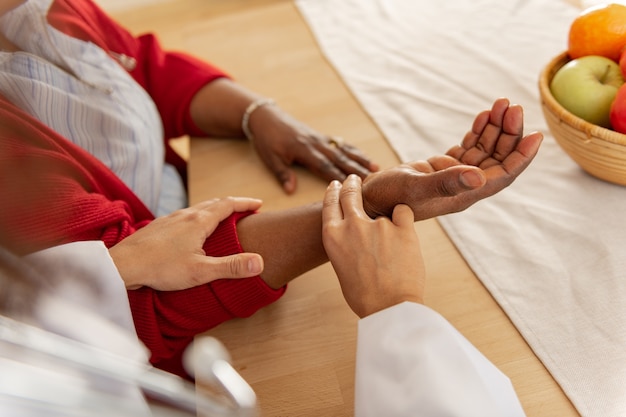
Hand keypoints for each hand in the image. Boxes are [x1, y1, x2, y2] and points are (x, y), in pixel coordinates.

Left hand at [109, 197, 264, 290]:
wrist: (122, 265)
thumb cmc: (161, 268)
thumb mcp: (201, 272)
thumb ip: (231, 267)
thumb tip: (259, 262)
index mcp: (199, 221)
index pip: (228, 205)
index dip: (246, 203)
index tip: (259, 204)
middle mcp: (185, 215)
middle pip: (213, 203)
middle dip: (232, 204)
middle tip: (245, 209)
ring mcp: (169, 219)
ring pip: (197, 208)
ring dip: (214, 209)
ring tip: (222, 218)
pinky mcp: (158, 226)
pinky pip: (184, 216)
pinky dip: (197, 217)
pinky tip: (192, 230)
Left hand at [248, 104, 378, 193]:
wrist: (266, 117)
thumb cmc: (266, 140)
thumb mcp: (270, 158)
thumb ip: (282, 173)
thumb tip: (291, 191)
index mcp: (303, 150)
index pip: (324, 166)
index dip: (339, 176)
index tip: (352, 186)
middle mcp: (316, 144)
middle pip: (339, 158)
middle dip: (357, 169)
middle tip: (373, 179)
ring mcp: (320, 139)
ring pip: (344, 150)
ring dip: (360, 159)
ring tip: (376, 168)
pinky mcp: (321, 137)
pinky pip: (341, 144)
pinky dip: (353, 151)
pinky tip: (364, 157)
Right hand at [322, 175, 424, 317]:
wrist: (389, 308)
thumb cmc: (364, 295)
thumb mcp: (341, 266)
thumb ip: (345, 244)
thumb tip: (354, 235)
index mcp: (333, 236)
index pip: (330, 204)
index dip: (333, 192)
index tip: (337, 185)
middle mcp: (353, 225)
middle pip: (351, 194)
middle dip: (352, 184)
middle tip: (355, 179)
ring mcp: (379, 225)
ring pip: (383, 211)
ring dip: (387, 222)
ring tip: (391, 248)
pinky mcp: (403, 228)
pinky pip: (403, 212)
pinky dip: (404, 219)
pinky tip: (405, 235)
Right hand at [362, 97, 542, 219]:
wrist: (371, 200)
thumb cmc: (390, 198)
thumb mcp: (416, 187)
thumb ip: (446, 183)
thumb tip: (479, 178)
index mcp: (464, 194)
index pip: (502, 176)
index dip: (521, 157)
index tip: (537, 135)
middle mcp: (464, 185)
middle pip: (497, 159)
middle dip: (509, 133)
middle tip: (512, 107)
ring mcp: (454, 175)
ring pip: (485, 150)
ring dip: (495, 128)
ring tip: (502, 104)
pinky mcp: (443, 166)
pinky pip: (468, 147)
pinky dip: (477, 131)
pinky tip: (484, 116)